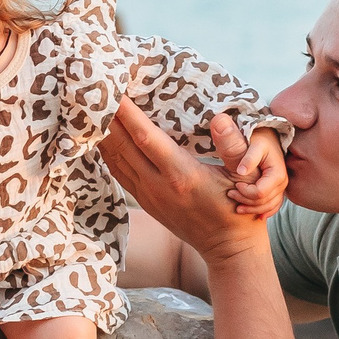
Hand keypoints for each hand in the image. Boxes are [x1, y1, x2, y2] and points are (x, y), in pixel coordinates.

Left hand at [101, 98, 270, 263]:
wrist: (228, 249)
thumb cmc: (240, 208)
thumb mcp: (247, 176)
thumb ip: (234, 146)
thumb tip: (220, 118)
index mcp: (182, 175)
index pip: (146, 137)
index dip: (126, 113)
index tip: (113, 89)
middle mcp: (158, 186)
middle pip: (121, 145)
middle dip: (106, 116)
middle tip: (94, 90)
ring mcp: (148, 196)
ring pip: (115, 159)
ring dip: (102, 133)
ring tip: (91, 107)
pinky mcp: (145, 202)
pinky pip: (118, 172)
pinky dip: (107, 151)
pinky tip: (101, 135)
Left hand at [213, 113, 286, 217]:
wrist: (262, 136)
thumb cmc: (253, 137)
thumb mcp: (245, 140)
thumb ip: (235, 144)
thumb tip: (234, 155)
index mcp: (277, 173)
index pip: (261, 193)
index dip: (245, 191)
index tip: (233, 183)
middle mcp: (282, 183)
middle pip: (264, 203)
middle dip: (245, 200)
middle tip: (230, 192)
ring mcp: (280, 188)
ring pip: (267, 207)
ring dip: (250, 207)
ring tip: (235, 202)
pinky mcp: (275, 191)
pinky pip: (269, 208)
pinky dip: (257, 211)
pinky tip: (246, 209)